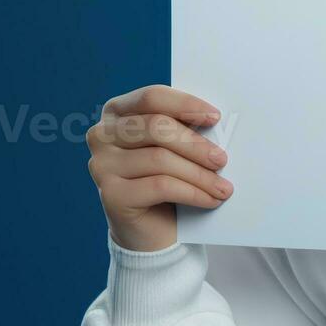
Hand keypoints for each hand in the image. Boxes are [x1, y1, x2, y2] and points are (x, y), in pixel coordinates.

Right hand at [86, 84, 232, 251]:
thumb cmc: (166, 176)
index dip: (185, 104)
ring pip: (160, 159)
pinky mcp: (110, 194)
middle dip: (195, 144)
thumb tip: (215, 122)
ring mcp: (101, 165)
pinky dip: (192, 192)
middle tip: (222, 159)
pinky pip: (160, 186)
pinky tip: (210, 199)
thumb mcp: (174, 146)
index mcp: (116, 112)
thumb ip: (184, 128)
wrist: (150, 228)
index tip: (215, 117)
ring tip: (223, 187)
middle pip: (156, 127)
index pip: (152, 97)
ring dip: (199, 174)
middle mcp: (102, 135)